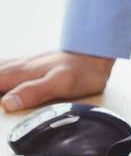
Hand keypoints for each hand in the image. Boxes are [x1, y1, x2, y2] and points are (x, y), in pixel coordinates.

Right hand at [0, 51, 114, 111]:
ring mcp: (22, 65)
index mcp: (20, 74)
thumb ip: (34, 92)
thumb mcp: (60, 83)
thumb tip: (7, 103)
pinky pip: (2, 68)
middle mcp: (17, 68)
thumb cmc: (82, 70)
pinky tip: (0, 76)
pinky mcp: (28, 65)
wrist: (97, 52)